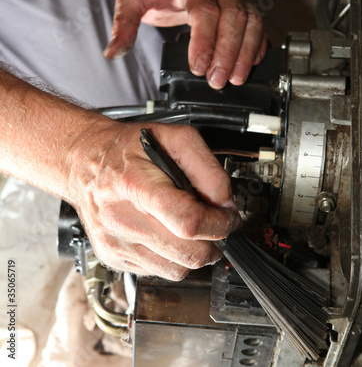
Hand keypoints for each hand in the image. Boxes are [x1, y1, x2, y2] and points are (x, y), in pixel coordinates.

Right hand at [67, 121, 240, 279]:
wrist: (84, 163)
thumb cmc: (127, 149)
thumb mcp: (174, 138)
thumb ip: (207, 168)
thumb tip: (225, 203)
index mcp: (136, 184)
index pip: (188, 221)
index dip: (219, 223)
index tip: (228, 218)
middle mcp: (122, 218)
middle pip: (187, 253)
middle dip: (213, 241)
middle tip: (215, 224)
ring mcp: (115, 242)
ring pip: (177, 270)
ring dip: (195, 252)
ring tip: (191, 228)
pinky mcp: (113, 257)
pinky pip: (158, 272)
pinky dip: (173, 257)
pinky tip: (167, 233)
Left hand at [103, 0, 266, 89]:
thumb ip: (123, 23)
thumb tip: (112, 52)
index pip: (204, 9)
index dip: (204, 39)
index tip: (198, 67)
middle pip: (233, 17)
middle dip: (227, 52)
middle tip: (217, 81)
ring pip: (250, 22)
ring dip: (245, 53)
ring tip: (236, 79)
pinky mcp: (246, 10)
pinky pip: (259, 27)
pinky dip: (257, 47)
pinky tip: (251, 66)